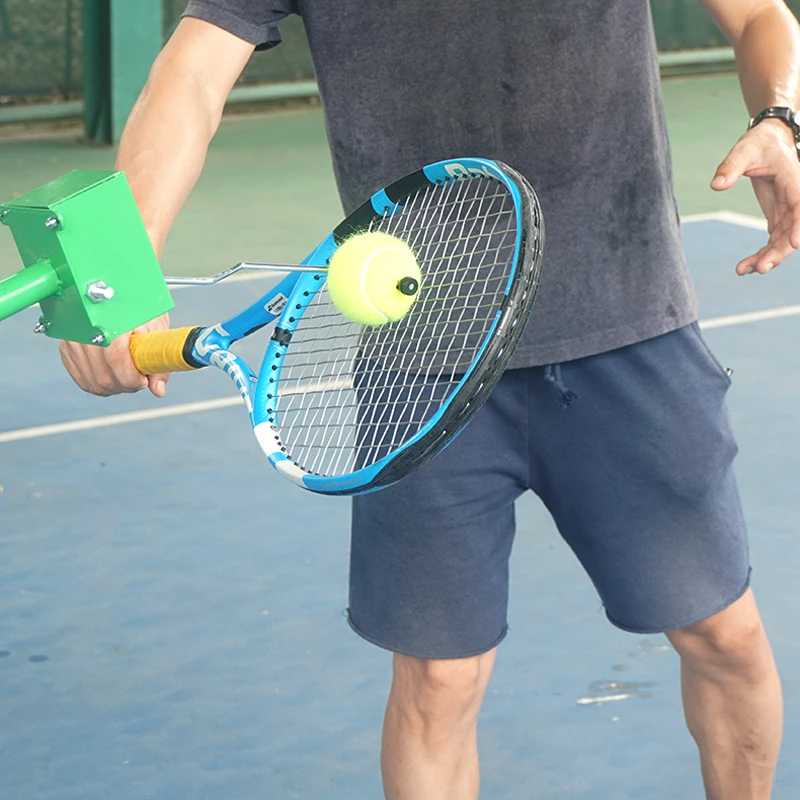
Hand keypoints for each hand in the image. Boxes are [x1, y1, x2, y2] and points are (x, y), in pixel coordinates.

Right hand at [59, 312, 170, 397]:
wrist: (119, 289)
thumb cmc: (140, 305)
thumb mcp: (157, 327)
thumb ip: (158, 360)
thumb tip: (158, 387)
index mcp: (109, 321)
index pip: (116, 361)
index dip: (131, 378)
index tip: (143, 380)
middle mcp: (86, 329)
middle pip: (103, 376)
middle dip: (125, 385)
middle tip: (138, 380)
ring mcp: (73, 339)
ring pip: (91, 382)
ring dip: (113, 387)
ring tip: (127, 377)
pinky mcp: (67, 347)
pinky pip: (81, 378)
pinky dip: (98, 383)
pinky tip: (112, 377)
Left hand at [710, 118, 799, 274]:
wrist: (767, 142)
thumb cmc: (759, 143)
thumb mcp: (743, 150)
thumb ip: (731, 167)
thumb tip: (716, 185)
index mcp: (794, 181)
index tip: (795, 243)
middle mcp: (796, 199)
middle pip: (794, 230)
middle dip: (779, 251)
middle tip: (760, 268)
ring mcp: (788, 211)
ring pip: (783, 240)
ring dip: (767, 257)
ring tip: (742, 270)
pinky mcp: (778, 217)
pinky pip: (773, 240)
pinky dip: (761, 254)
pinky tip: (744, 268)